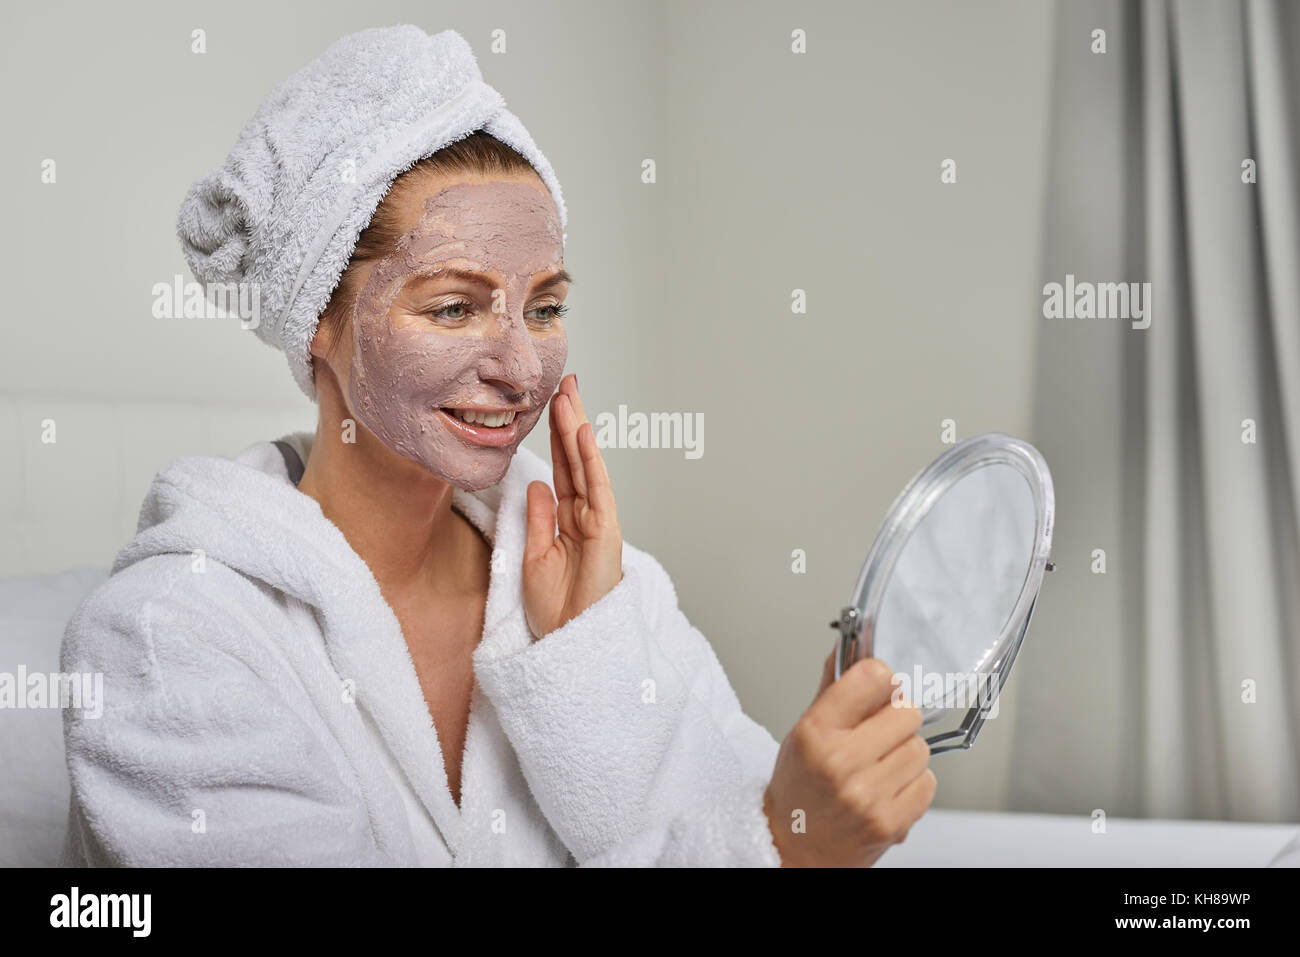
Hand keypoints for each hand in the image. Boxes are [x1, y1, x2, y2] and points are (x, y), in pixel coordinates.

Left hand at [522, 374, 623, 638]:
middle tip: (563, 384)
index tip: (550, 405)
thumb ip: (538, 518)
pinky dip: (591, 461)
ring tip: (569, 396)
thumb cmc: (555, 608)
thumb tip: (538, 483)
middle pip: (575, 459)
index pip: (561, 467)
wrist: (567, 640)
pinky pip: (597, 489)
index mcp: (567, 519)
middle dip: (569, 421)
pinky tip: (582, 435)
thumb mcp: (534, 555)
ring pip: (586, 466)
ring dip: (577, 430)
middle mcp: (585, 515)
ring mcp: (597, 521)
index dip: (556, 436)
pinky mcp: (605, 532)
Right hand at [762, 646, 936, 866]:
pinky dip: (914, 785)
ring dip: (906, 755)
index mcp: (816, 732)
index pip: (873, 677)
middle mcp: (840, 763)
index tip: (876, 690)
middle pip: (907, 712)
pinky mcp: (890, 823)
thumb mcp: (802, 732)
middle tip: (876, 736)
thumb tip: (849, 646)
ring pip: (920, 749)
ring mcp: (867, 795)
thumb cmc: (799, 789)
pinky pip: (928, 784)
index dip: (881, 681)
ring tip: (879, 767)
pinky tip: (888, 790)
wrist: (793, 847)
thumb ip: (832, 689)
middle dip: (895, 721)